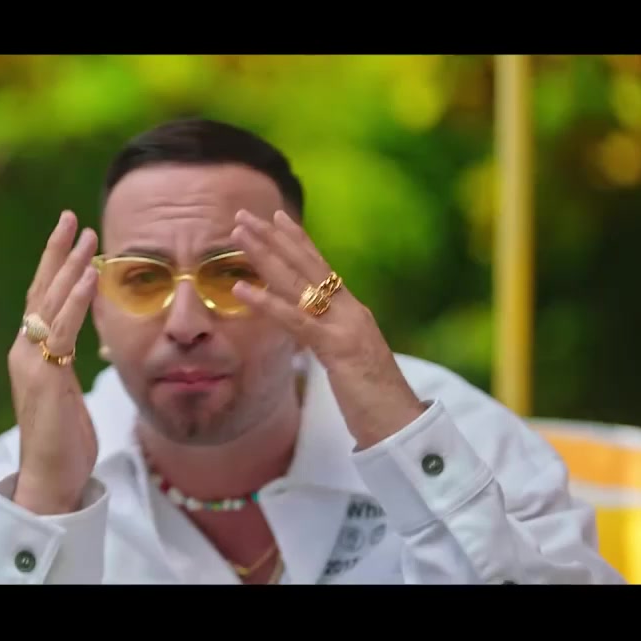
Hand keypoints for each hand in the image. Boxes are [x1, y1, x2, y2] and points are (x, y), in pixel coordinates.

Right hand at [8, 210, 100, 514]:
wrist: (49, 478)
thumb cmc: (62, 441)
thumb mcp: (66, 393)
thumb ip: (64, 364)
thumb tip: (73, 344)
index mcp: (30, 353)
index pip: (41, 298)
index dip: (54, 264)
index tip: (70, 234)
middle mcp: (24, 351)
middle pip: (40, 289)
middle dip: (57, 251)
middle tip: (71, 215)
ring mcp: (31, 361)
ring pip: (50, 302)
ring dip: (70, 265)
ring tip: (87, 234)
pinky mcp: (44, 375)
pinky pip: (61, 329)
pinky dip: (75, 299)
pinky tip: (90, 275)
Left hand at [230, 210, 424, 449]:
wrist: (403, 426)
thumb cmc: (376, 400)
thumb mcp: (350, 362)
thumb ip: (331, 340)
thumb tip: (310, 331)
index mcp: (355, 312)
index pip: (322, 267)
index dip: (298, 240)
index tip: (276, 217)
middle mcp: (351, 311)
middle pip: (306, 265)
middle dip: (273, 237)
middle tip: (243, 214)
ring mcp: (346, 326)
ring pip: (298, 283)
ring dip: (264, 255)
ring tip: (237, 235)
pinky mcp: (338, 348)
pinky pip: (296, 320)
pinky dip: (266, 302)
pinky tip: (242, 288)